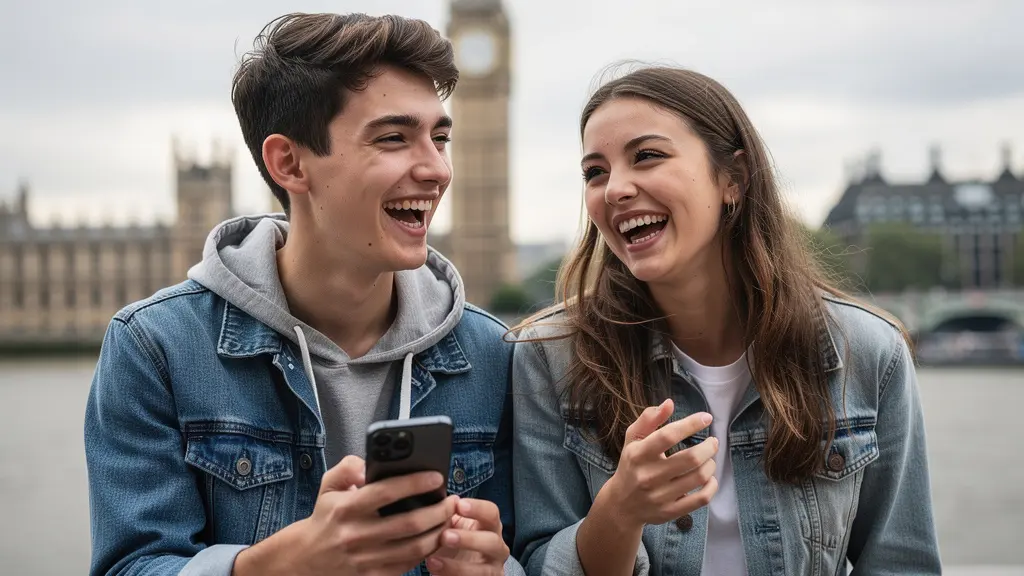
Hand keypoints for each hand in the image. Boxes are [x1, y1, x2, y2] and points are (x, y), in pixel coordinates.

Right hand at [233, 455, 457, 575]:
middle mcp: (356, 535)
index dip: (416, 482)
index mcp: (346, 508)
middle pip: (409, 523)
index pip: (386, 492)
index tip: (437, 477)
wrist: (306, 558)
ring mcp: (365, 559)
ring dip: (438, 532)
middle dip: (438, 510)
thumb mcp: (329, 485)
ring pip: (414, 547)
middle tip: (452, 500)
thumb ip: (348, 466)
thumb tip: (369, 464)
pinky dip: (427, 551)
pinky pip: (408, 564)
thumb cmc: (326, 516)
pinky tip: (435, 537)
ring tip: (449, 518)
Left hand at [425, 498, 508, 575]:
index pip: (492, 512)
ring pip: (483, 570)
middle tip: (445, 537)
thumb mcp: (453, 526)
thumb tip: (440, 501)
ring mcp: (493, 569)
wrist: (456, 569)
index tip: (459, 505)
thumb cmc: (455, 541)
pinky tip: (435, 572)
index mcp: (490, 526)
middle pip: (491, 541)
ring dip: (458, 567)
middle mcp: (497, 547)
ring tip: (432, 561)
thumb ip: (448, 515)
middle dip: (469, 539)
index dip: (478, 508)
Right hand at [599, 399, 718, 529]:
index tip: (706, 417)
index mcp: (638, 455)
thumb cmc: (631, 465)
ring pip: (698, 477)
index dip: (690, 424)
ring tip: (709, 458)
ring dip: (711, 464)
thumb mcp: (633, 439)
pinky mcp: (670, 512)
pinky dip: (712, 486)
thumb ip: (649, 419)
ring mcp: (660, 496)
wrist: (621, 505)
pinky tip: (709, 477)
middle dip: (708, 447)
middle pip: (690, 459)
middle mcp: (648, 476)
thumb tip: (669, 403)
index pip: (668, 436)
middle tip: (713, 442)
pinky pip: (701, 499)